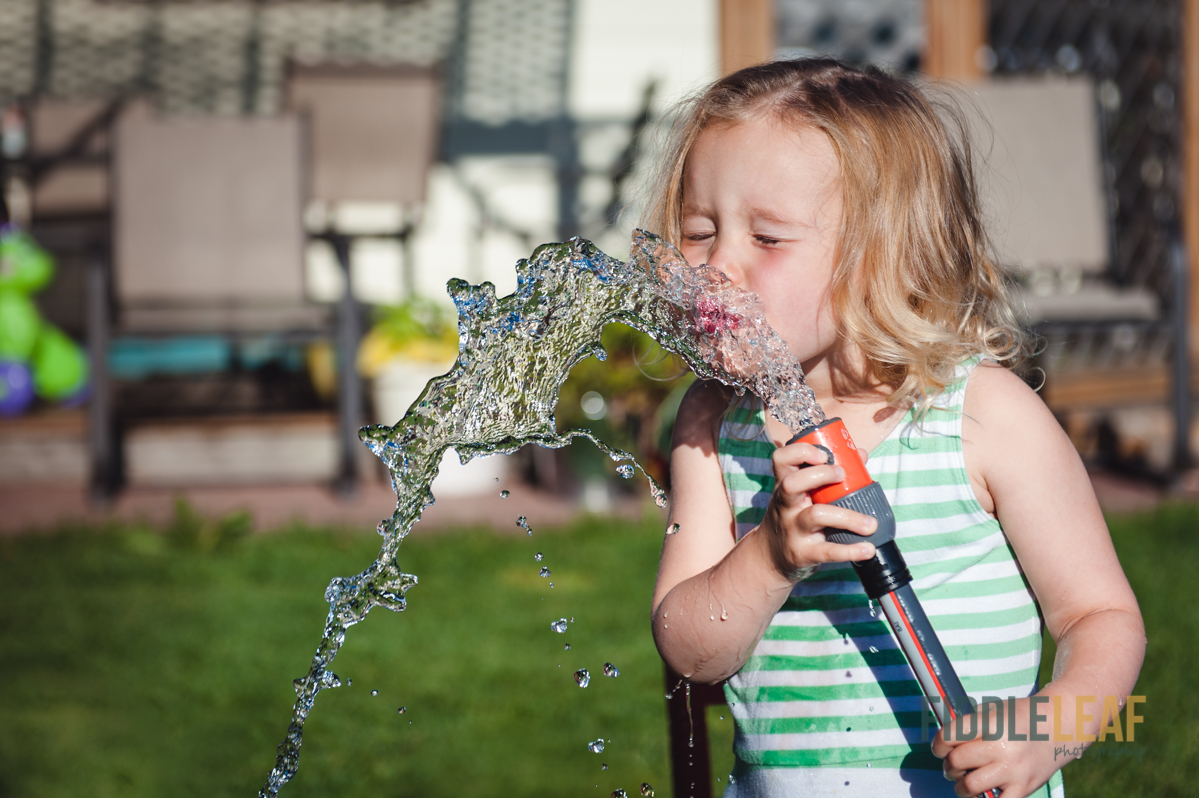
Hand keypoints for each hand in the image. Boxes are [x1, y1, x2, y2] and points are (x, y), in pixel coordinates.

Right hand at [759, 440, 876, 580]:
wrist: (770, 556)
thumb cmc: (793, 517)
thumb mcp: (800, 495)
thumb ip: (827, 474)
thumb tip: (861, 456)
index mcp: (785, 486)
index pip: (781, 460)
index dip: (801, 452)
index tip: (823, 454)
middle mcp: (785, 505)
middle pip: (792, 483)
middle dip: (821, 475)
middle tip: (842, 475)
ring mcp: (793, 529)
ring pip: (815, 516)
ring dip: (848, 517)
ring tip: (870, 524)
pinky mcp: (802, 553)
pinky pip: (827, 551)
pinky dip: (850, 551)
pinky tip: (867, 549)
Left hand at [932, 696, 1061, 797]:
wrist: (1057, 728)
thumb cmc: (1018, 718)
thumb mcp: (992, 711)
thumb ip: (968, 726)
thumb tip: (943, 743)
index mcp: (990, 724)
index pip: (949, 737)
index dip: (938, 745)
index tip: (940, 748)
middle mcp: (1001, 747)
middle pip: (956, 762)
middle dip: (949, 766)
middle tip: (954, 766)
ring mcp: (1013, 770)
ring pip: (970, 786)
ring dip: (960, 786)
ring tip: (965, 781)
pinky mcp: (1024, 788)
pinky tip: (983, 794)